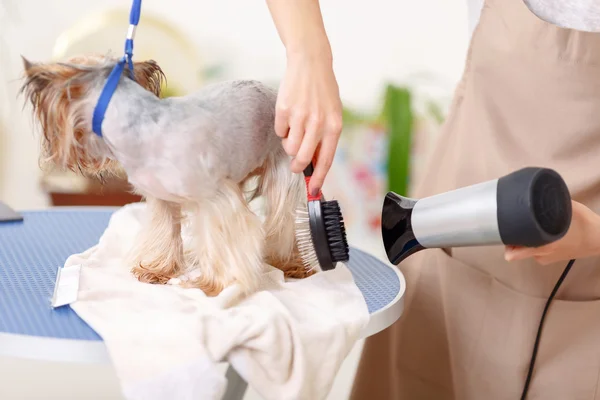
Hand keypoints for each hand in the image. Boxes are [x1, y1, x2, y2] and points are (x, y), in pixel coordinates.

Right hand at [275, 51, 342, 195]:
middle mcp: (318, 124)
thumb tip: (316, 163)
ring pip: (289, 147)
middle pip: (302, 158)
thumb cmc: (323, 92)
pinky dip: (283, 127)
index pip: (325, 160)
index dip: (319, 178)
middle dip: (297, 167)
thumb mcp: (332, 114)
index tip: (314, 191)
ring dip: (290, 143)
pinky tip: (290, 113)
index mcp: (334, 126)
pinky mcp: (284, 110)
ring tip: (295, 129)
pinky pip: (280, 131)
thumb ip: (326, 138)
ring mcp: (300, 117)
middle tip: (295, 166)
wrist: (311, 63)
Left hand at [505, 200, 599, 264]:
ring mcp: (544, 259)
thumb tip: (537, 191)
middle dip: (510, 240)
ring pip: (523, 251)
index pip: (514, 252)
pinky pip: (533, 252)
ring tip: (524, 227)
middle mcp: (541, 254)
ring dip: (521, 241)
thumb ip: (552, 204)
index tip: (500, 230)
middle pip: (514, 251)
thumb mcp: (569, 209)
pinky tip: (536, 234)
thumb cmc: (586, 224)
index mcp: (544, 244)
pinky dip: (531, 244)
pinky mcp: (548, 259)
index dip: (505, 241)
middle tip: (508, 225)